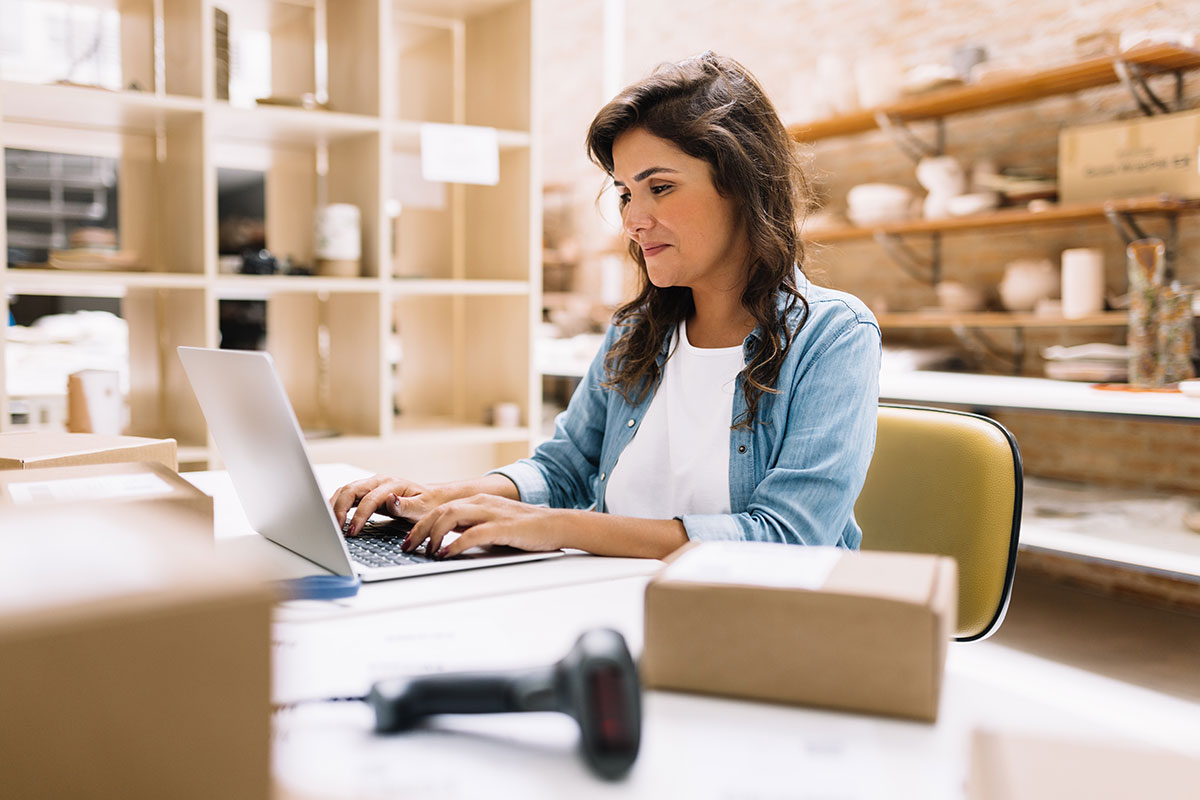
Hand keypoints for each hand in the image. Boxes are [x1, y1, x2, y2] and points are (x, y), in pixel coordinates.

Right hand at [329, 475, 447, 536]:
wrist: (430, 498)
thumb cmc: (427, 504)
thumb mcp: (422, 508)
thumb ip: (406, 506)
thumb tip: (391, 501)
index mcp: (391, 484)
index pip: (369, 499)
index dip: (358, 516)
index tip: (352, 532)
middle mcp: (378, 481)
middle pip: (351, 490)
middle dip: (339, 509)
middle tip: (334, 529)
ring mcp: (370, 485)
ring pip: (345, 491)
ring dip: (334, 506)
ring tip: (329, 525)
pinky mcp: (366, 492)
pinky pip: (347, 496)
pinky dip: (336, 505)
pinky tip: (331, 517)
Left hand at [404, 495, 565, 558]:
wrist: (557, 524)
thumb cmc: (526, 528)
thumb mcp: (492, 524)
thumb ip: (471, 528)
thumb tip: (446, 541)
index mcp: (477, 501)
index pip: (440, 508)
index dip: (420, 524)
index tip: (408, 540)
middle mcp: (481, 502)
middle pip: (440, 510)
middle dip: (419, 530)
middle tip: (408, 547)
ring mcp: (492, 513)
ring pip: (452, 515)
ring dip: (434, 534)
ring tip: (427, 551)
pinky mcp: (503, 526)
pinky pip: (473, 533)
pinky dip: (456, 544)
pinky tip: (447, 554)